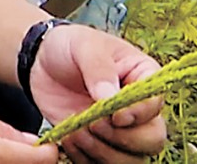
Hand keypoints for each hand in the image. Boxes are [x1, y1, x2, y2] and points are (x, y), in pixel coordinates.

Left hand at [27, 25, 168, 162]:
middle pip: (153, 140)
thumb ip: (99, 68)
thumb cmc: (69, 46)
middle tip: (93, 124)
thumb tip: (110, 98)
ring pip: (132, 159)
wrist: (41, 62)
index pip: (155, 104)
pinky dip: (87, 159)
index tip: (115, 115)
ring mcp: (121, 130)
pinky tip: (68, 139)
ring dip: (104, 153)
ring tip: (76, 132)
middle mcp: (139, 108)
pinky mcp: (99, 143)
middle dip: (123, 139)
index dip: (139, 115)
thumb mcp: (84, 45)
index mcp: (144, 77)